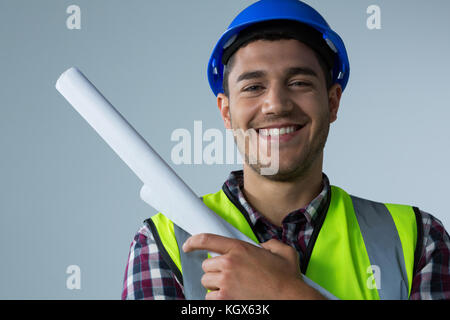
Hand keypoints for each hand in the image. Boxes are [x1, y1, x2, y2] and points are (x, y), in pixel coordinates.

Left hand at [182, 233, 325, 299]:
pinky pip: (210, 298)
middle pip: (206, 265)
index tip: (188, 246)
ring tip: (232, 288)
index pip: (207, 239)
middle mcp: (229, 263)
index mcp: (239, 248)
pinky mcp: (225, 299)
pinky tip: (231, 298)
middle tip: (229, 276)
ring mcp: (225, 282)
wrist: (290, 299)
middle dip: (215, 271)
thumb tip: (264, 246)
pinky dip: (217, 299)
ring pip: (207, 283)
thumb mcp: (283, 252)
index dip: (193, 242)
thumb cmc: (287, 279)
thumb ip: (270, 244)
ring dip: (216, 286)